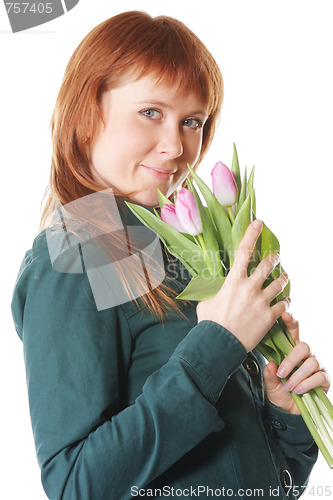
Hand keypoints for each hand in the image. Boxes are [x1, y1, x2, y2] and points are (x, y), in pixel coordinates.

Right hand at [196, 220, 289, 351]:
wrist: (219, 344)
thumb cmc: (210, 323)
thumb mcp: (206, 301)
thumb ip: (213, 291)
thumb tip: (211, 287)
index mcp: (233, 281)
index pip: (243, 251)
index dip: (251, 234)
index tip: (258, 223)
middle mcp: (249, 288)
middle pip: (268, 264)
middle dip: (274, 258)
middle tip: (275, 257)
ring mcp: (261, 302)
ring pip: (280, 283)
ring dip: (283, 279)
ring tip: (283, 278)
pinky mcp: (270, 316)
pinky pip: (284, 304)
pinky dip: (286, 301)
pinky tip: (284, 301)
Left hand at [263, 312, 330, 413]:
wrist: (288, 412)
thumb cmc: (279, 392)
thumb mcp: (270, 383)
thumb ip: (270, 374)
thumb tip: (271, 364)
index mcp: (291, 351)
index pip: (293, 332)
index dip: (290, 322)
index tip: (284, 315)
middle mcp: (306, 356)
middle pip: (304, 346)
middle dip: (291, 359)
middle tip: (281, 372)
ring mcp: (316, 366)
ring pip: (311, 362)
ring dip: (298, 375)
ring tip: (289, 386)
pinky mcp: (324, 379)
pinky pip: (319, 377)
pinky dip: (307, 384)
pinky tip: (298, 390)